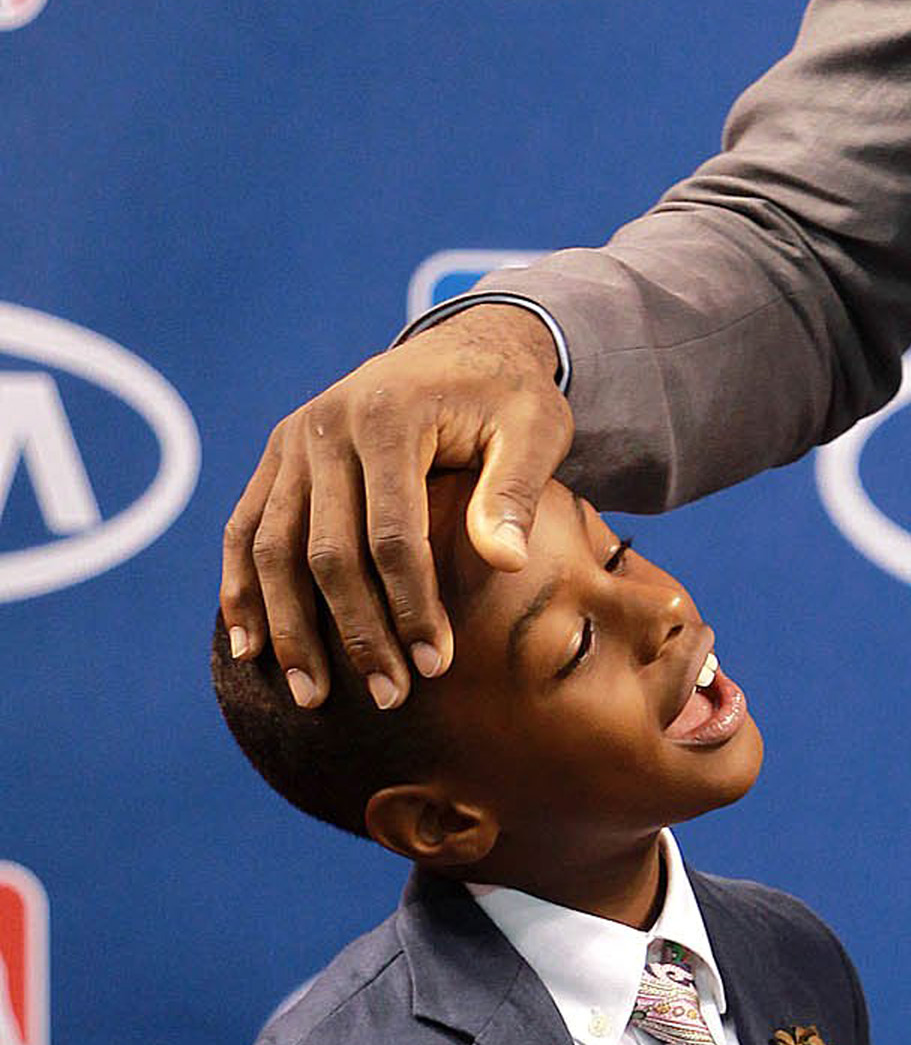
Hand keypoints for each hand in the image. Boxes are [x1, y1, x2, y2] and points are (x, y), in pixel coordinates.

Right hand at [219, 310, 569, 711]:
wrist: (465, 348)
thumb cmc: (509, 397)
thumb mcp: (536, 428)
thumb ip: (515, 491)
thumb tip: (505, 562)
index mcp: (388, 416)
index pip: (391, 534)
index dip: (411, 604)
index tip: (436, 664)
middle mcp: (325, 426)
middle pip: (326, 551)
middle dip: (355, 632)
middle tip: (389, 696)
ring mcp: (292, 441)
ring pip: (272, 549)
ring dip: (289, 628)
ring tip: (312, 696)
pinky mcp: (277, 457)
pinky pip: (245, 529)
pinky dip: (241, 589)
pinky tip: (250, 648)